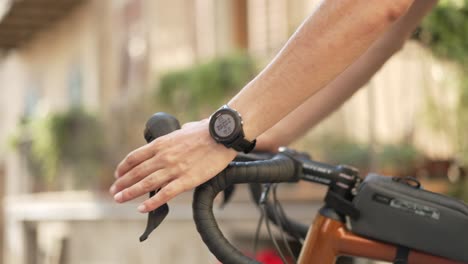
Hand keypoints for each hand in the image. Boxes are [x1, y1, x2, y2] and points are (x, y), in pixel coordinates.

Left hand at [109, 119, 236, 212]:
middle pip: (136, 172)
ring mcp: (174, 169)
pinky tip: (142, 208)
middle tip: (113, 192)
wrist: (222, 135)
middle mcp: (163, 156)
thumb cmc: (207, 130)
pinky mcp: (186, 180)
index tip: (117, 175)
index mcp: (161, 143)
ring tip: (119, 199)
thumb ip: (179, 134)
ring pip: (145, 184)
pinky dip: (151, 203)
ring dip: (129, 193)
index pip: (134, 157)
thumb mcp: (185, 129)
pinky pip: (165, 194)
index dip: (123, 168)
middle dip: (121, 183)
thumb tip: (184, 129)